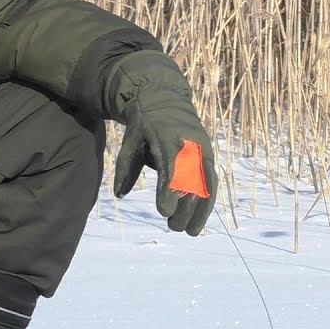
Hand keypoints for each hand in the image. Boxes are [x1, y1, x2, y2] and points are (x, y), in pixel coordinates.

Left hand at [113, 98, 216, 235]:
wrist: (165, 97)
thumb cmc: (145, 120)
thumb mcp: (131, 137)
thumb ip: (126, 165)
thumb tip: (119, 195)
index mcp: (169, 136)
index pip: (172, 167)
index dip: (169, 191)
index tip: (164, 212)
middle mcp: (190, 144)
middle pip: (192, 180)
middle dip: (185, 207)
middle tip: (173, 228)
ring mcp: (201, 150)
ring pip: (206, 184)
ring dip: (200, 210)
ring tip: (190, 232)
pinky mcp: (207, 156)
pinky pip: (210, 182)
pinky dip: (206, 202)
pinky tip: (198, 219)